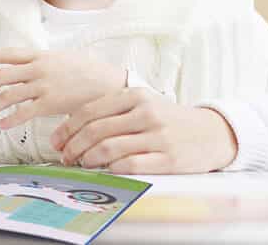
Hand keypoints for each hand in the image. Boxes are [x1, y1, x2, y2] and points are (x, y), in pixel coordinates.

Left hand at [0, 48, 125, 129]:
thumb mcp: (63, 57)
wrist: (108, 81)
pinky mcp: (51, 103)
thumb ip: (44, 62)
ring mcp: (43, 85)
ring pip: (9, 94)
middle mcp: (38, 68)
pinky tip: (2, 124)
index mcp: (40, 55)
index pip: (10, 53)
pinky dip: (10, 118)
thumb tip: (31, 66)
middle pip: (3, 75)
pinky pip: (25, 112)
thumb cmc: (88, 70)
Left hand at [50, 88, 237, 173]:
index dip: (68, 127)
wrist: (210, 132)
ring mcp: (157, 135)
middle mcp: (145, 112)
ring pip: (110, 148)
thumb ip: (113, 111)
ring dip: (89, 159)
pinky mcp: (169, 158)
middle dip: (74, 145)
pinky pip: (132, 165)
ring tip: (81, 165)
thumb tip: (75, 128)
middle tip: (64, 157)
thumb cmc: (167, 119)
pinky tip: (106, 172)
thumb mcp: (142, 103)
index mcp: (134, 95)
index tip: (56, 140)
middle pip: (96, 130)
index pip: (90, 110)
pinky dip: (113, 170)